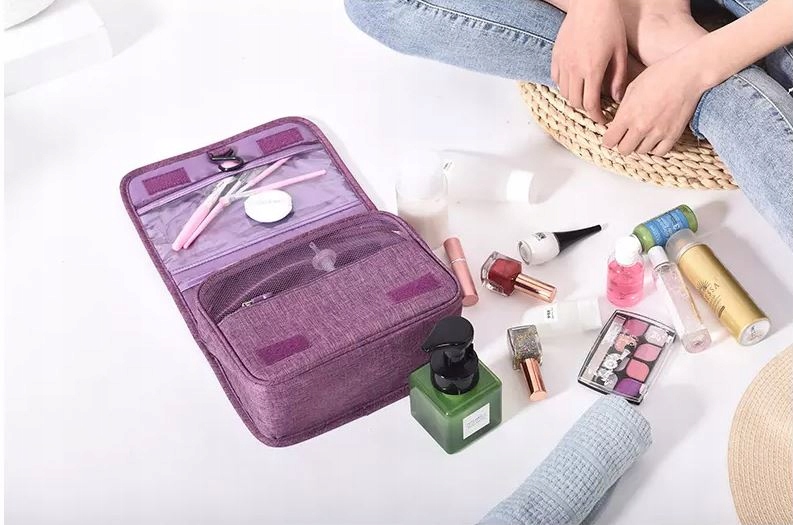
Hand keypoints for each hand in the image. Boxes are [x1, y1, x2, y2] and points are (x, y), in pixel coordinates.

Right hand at [552, 0, 628, 123]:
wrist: (591, 4)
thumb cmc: (610, 24)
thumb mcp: (620, 52)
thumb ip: (618, 78)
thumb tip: (616, 99)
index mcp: (592, 70)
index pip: (590, 104)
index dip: (596, 116)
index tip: (602, 120)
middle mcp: (574, 70)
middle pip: (575, 102)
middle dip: (586, 109)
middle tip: (595, 109)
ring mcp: (563, 63)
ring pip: (564, 93)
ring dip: (574, 98)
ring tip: (585, 96)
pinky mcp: (556, 55)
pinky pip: (556, 79)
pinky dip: (564, 86)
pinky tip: (573, 83)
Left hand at [603, 52, 707, 155]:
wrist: (688, 74)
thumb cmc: (659, 75)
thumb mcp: (632, 88)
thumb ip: (623, 109)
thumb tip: (617, 124)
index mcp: (627, 115)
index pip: (609, 141)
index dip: (609, 139)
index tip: (612, 135)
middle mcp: (641, 127)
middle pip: (624, 150)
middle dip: (623, 143)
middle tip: (627, 135)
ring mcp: (658, 133)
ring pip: (641, 151)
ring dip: (639, 144)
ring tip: (643, 133)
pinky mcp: (673, 135)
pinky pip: (659, 152)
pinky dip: (655, 147)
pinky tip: (655, 138)